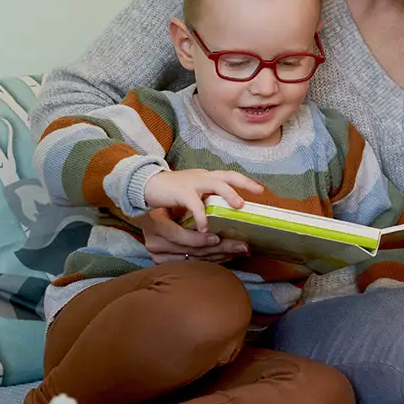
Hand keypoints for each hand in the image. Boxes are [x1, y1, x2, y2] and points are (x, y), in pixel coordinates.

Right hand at [140, 208, 249, 263]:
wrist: (142, 209)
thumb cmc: (161, 202)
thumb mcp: (170, 201)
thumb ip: (189, 206)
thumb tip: (216, 207)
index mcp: (156, 225)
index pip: (179, 236)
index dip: (198, 239)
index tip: (218, 237)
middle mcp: (156, 244)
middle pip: (192, 250)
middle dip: (220, 247)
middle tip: (242, 245)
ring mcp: (160, 256)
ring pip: (196, 258)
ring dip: (221, 254)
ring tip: (241, 250)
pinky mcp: (165, 263)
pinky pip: (194, 263)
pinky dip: (213, 259)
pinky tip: (228, 257)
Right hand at [142, 168, 261, 256]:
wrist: (144, 185)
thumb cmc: (168, 193)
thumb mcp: (190, 195)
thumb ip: (205, 201)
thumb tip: (221, 215)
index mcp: (204, 178)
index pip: (228, 175)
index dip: (244, 181)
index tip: (260, 189)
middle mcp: (201, 177)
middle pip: (226, 176)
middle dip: (243, 183)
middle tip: (257, 192)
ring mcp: (191, 183)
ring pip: (215, 185)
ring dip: (228, 195)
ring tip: (239, 206)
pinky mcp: (179, 192)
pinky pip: (194, 204)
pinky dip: (200, 216)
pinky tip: (205, 228)